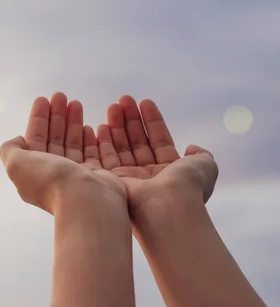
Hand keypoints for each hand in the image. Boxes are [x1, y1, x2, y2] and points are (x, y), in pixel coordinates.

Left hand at [0, 92, 125, 214]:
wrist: (86, 200)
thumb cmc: (51, 180)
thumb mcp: (17, 164)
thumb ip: (11, 150)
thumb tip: (17, 141)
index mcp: (33, 171)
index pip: (34, 139)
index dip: (37, 119)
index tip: (43, 99)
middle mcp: (52, 174)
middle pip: (53, 138)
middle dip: (55, 116)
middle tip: (61, 96)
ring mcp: (74, 175)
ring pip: (71, 143)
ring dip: (72, 122)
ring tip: (75, 102)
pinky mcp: (95, 175)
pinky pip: (90, 152)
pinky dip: (88, 138)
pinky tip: (89, 125)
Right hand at [96, 95, 218, 216]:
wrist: (165, 206)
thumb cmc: (186, 186)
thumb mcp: (205, 166)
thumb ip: (200, 154)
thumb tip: (191, 147)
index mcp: (170, 171)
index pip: (159, 140)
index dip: (152, 120)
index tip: (144, 102)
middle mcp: (149, 175)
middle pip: (138, 141)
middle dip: (131, 119)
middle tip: (123, 99)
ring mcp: (130, 178)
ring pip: (122, 147)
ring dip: (117, 125)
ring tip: (114, 105)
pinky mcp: (113, 181)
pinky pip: (106, 157)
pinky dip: (104, 141)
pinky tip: (101, 125)